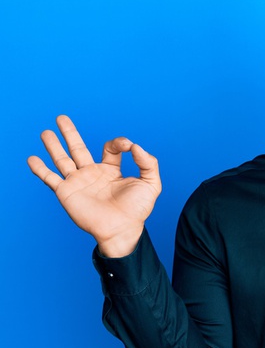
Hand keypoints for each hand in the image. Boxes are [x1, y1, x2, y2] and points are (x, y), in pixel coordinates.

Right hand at [27, 115, 161, 256]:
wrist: (122, 229)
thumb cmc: (138, 210)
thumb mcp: (150, 183)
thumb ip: (148, 163)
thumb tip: (135, 146)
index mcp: (111, 170)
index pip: (110, 148)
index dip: (119, 142)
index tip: (128, 146)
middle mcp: (93, 174)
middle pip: (78, 148)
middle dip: (70, 133)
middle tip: (62, 118)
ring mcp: (78, 182)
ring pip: (62, 160)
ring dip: (53, 146)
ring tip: (45, 132)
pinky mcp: (66, 192)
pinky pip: (50, 179)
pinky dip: (40, 169)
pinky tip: (31, 158)